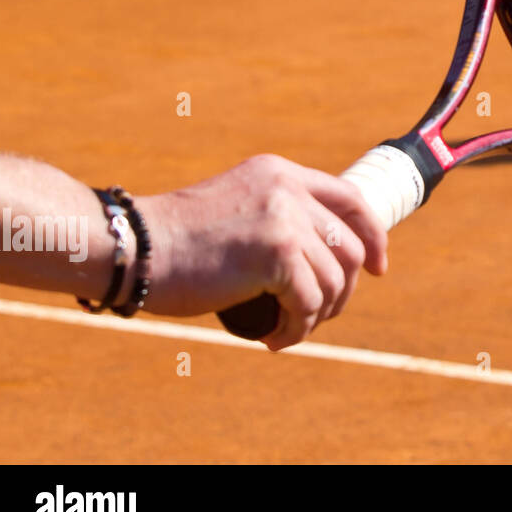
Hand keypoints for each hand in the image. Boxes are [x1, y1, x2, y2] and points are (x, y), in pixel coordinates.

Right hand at [135, 155, 387, 350]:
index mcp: (281, 172)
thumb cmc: (176, 240)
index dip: (373, 235)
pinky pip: (310, 303)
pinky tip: (274, 338)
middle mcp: (289, 189)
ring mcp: (286, 219)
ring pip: (334, 280)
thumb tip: (324, 257)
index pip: (351, 199)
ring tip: (287, 328)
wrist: (132, 248)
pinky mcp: (277, 254)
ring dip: (316, 315)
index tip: (378, 267)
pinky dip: (297, 329)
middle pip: (350, 247)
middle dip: (343, 289)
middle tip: (317, 315)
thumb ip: (277, 215)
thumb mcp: (238, 207)